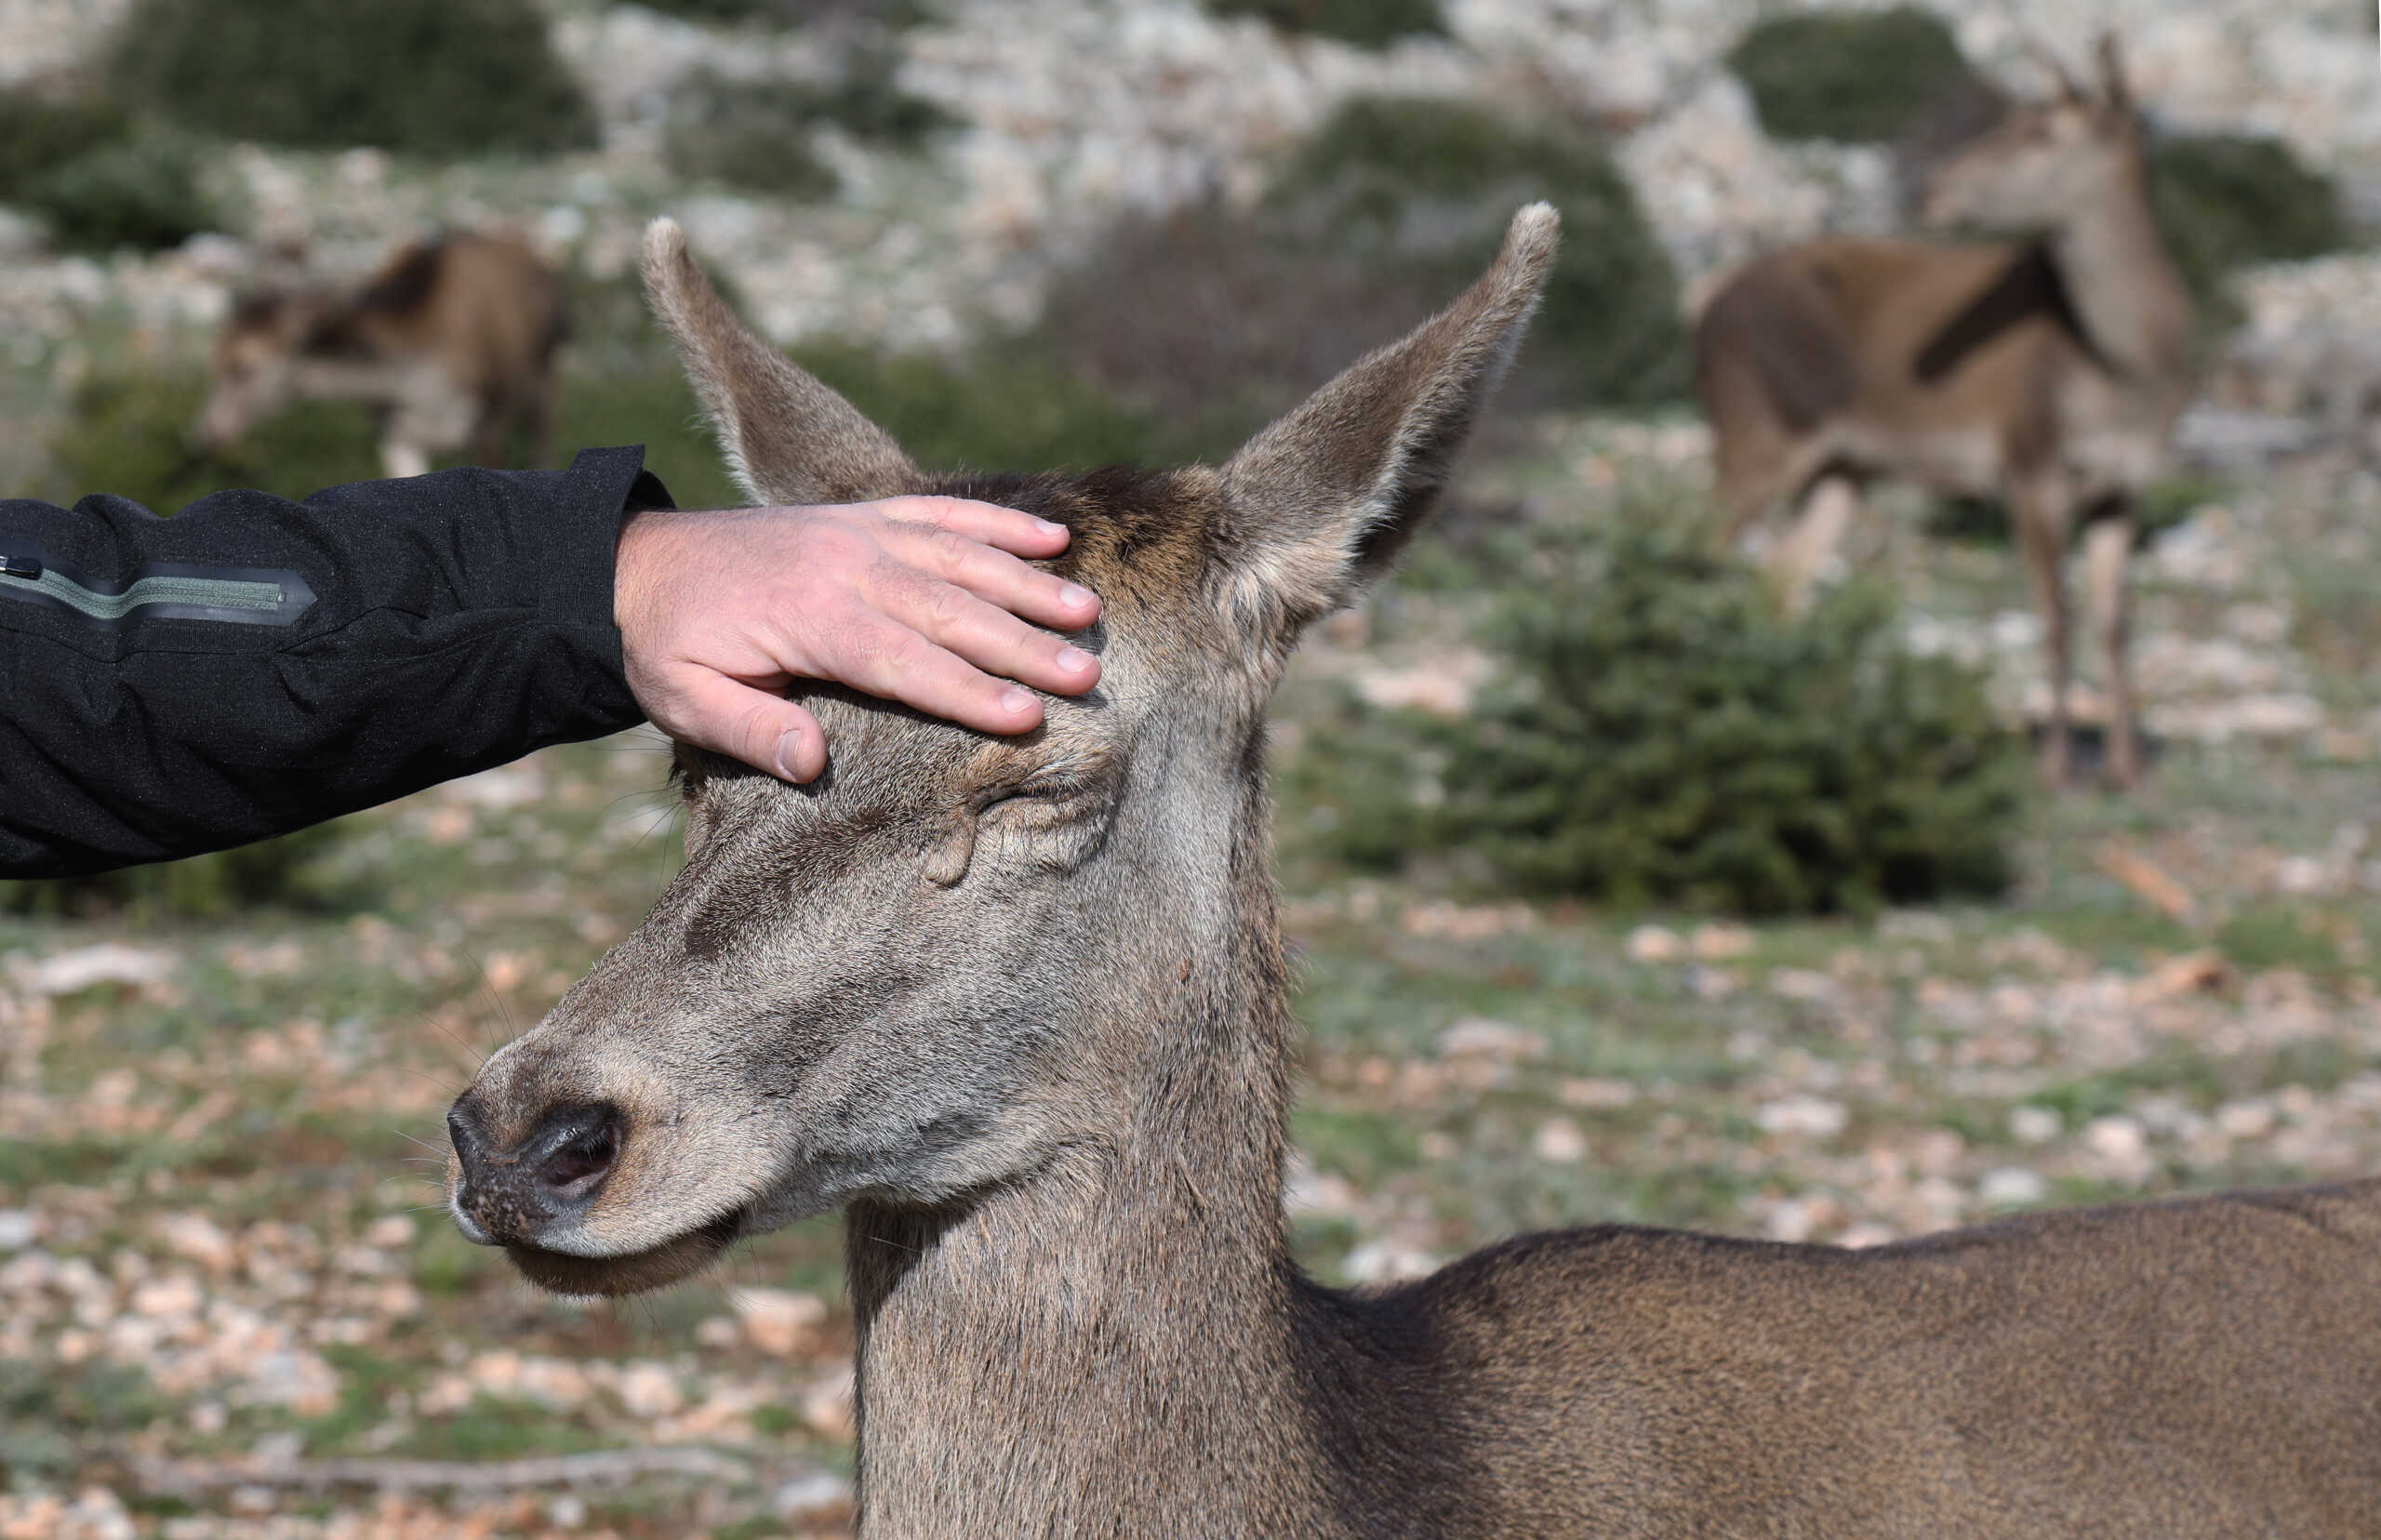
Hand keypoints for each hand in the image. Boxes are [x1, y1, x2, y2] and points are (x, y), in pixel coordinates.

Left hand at [614, 496, 1100, 780]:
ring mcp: (859, 532)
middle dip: (1020, 644)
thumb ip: (747, 729)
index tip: (1022, 717)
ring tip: (1085, 613)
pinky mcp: (865, 515)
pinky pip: (941, 513)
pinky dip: (997, 522)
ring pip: (959, 556)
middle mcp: (844, 564)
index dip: (964, 690)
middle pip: (947, 609)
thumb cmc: (669, 645)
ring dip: (1026, 584)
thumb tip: (811, 763)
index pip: (900, 660)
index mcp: (806, 617)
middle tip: (1082, 674)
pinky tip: (1051, 537)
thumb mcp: (682, 699)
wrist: (635, 562)